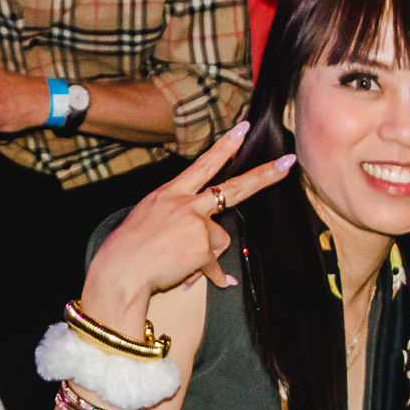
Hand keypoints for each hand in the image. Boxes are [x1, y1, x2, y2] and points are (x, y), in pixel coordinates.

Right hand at [83, 121, 294, 321]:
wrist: (120, 269)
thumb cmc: (127, 248)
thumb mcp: (149, 222)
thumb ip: (178, 226)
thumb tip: (203, 246)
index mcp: (171, 193)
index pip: (204, 164)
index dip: (225, 147)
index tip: (242, 130)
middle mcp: (186, 204)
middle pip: (234, 188)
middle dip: (264, 175)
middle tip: (288, 163)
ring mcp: (196, 224)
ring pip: (219, 239)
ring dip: (204, 255)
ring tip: (175, 260)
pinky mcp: (202, 247)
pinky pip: (214, 265)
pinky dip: (208, 274)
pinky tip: (188, 278)